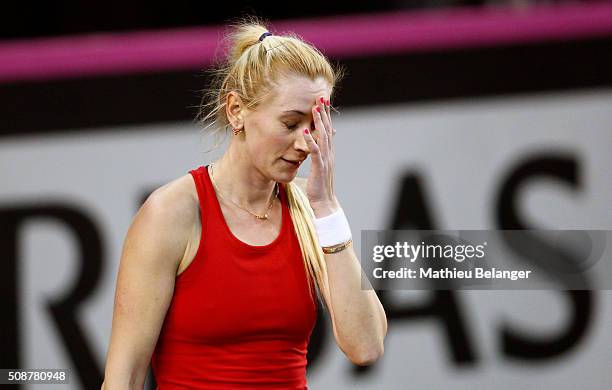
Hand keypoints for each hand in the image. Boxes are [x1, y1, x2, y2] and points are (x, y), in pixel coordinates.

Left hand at [303, 96, 339, 217]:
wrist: (325, 203)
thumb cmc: (319, 186)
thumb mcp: (318, 167)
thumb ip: (317, 155)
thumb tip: (313, 145)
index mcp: (328, 153)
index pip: (327, 130)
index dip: (326, 116)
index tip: (322, 102)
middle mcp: (329, 154)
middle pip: (327, 130)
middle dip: (324, 114)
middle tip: (321, 98)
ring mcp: (325, 160)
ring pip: (323, 138)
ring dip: (319, 123)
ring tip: (314, 110)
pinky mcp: (319, 168)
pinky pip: (315, 153)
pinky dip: (310, 142)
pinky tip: (305, 133)